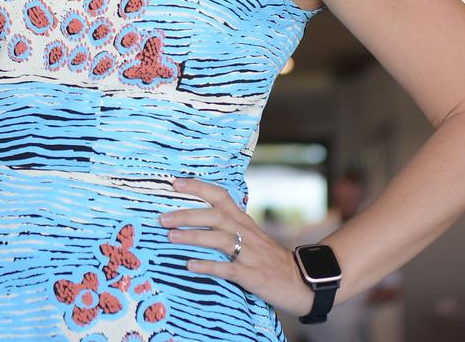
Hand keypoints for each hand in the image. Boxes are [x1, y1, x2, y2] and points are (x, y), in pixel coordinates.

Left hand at [161, 177, 315, 315]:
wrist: (302, 281)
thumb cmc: (271, 259)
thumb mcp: (253, 237)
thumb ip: (231, 226)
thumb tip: (202, 218)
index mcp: (245, 221)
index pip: (221, 196)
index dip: (199, 188)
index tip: (176, 182)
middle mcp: (246, 233)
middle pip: (215, 216)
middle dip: (187, 214)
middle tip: (162, 217)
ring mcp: (250, 254)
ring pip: (219, 239)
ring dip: (193, 236)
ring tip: (170, 236)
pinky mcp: (253, 275)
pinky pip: (228, 269)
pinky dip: (208, 266)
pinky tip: (190, 265)